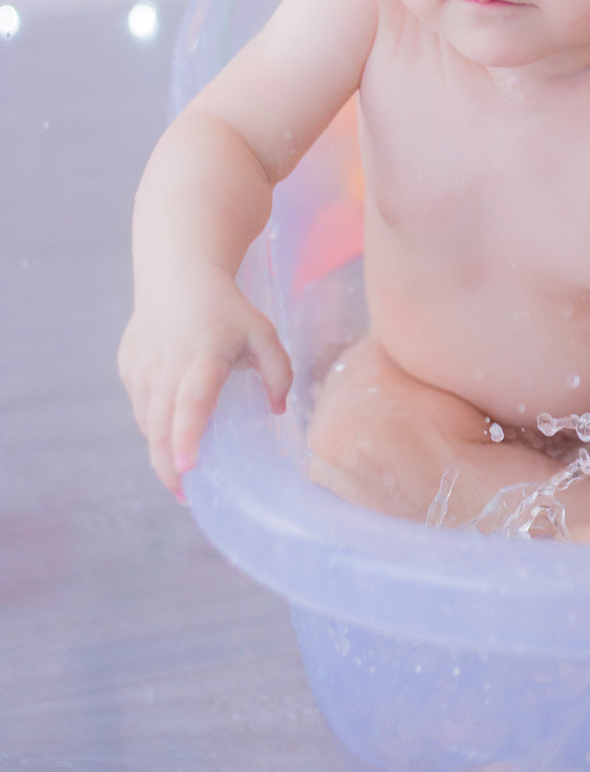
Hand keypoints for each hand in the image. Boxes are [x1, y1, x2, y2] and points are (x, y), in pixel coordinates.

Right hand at [118, 265, 291, 495]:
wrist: (177, 277)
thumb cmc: (227, 310)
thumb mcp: (263, 334)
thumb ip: (279, 372)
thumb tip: (278, 411)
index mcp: (203, 356)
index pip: (191, 401)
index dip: (187, 436)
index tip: (188, 467)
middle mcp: (166, 365)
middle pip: (160, 425)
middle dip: (168, 465)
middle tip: (187, 494)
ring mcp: (141, 367)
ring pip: (146, 421)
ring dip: (160, 450)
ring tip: (180, 472)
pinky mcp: (128, 368)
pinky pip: (140, 407)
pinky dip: (153, 425)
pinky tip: (170, 432)